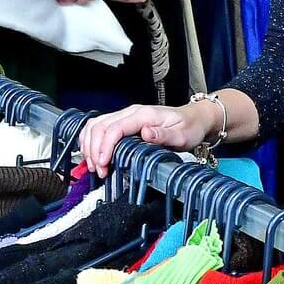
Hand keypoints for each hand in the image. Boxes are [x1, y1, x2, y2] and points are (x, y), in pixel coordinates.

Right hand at [79, 102, 213, 174]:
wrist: (194, 119)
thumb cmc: (189, 127)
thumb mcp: (182, 135)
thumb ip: (163, 135)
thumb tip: (146, 134)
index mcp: (142, 115)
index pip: (114, 128)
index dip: (105, 147)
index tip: (104, 164)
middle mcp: (131, 113)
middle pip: (99, 126)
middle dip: (94, 150)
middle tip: (99, 170)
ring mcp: (125, 116)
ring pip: (95, 125)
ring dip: (90, 145)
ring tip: (94, 166)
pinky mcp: (123, 122)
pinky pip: (99, 127)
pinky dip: (91, 140)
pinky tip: (93, 154)